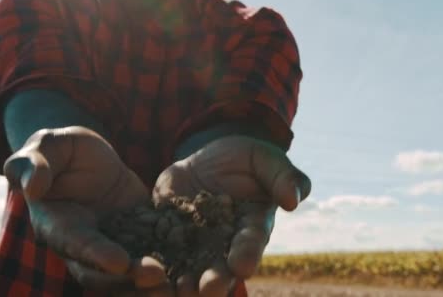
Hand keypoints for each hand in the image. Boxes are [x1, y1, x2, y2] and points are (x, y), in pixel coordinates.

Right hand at [4, 126, 169, 294]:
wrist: (86, 155)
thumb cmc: (58, 149)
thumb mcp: (45, 145)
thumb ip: (33, 163)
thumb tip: (33, 186)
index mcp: (56, 223)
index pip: (76, 244)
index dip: (97, 255)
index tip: (121, 263)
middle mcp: (82, 242)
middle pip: (101, 272)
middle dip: (129, 278)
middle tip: (159, 277)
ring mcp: (110, 243)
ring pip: (125, 274)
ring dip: (148, 282)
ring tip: (176, 284)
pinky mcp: (135, 235)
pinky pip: (149, 254)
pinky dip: (167, 264)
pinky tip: (190, 269)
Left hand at [153, 135, 310, 295]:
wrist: (206, 158)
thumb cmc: (243, 159)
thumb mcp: (263, 158)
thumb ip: (283, 176)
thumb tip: (295, 199)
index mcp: (252, 227)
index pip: (251, 243)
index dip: (247, 254)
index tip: (242, 265)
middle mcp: (224, 243)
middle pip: (221, 267)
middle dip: (215, 281)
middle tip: (207, 290)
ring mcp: (194, 243)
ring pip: (190, 268)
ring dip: (185, 283)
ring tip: (179, 290)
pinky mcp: (166, 235)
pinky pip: (160, 253)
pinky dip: (154, 266)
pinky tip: (147, 273)